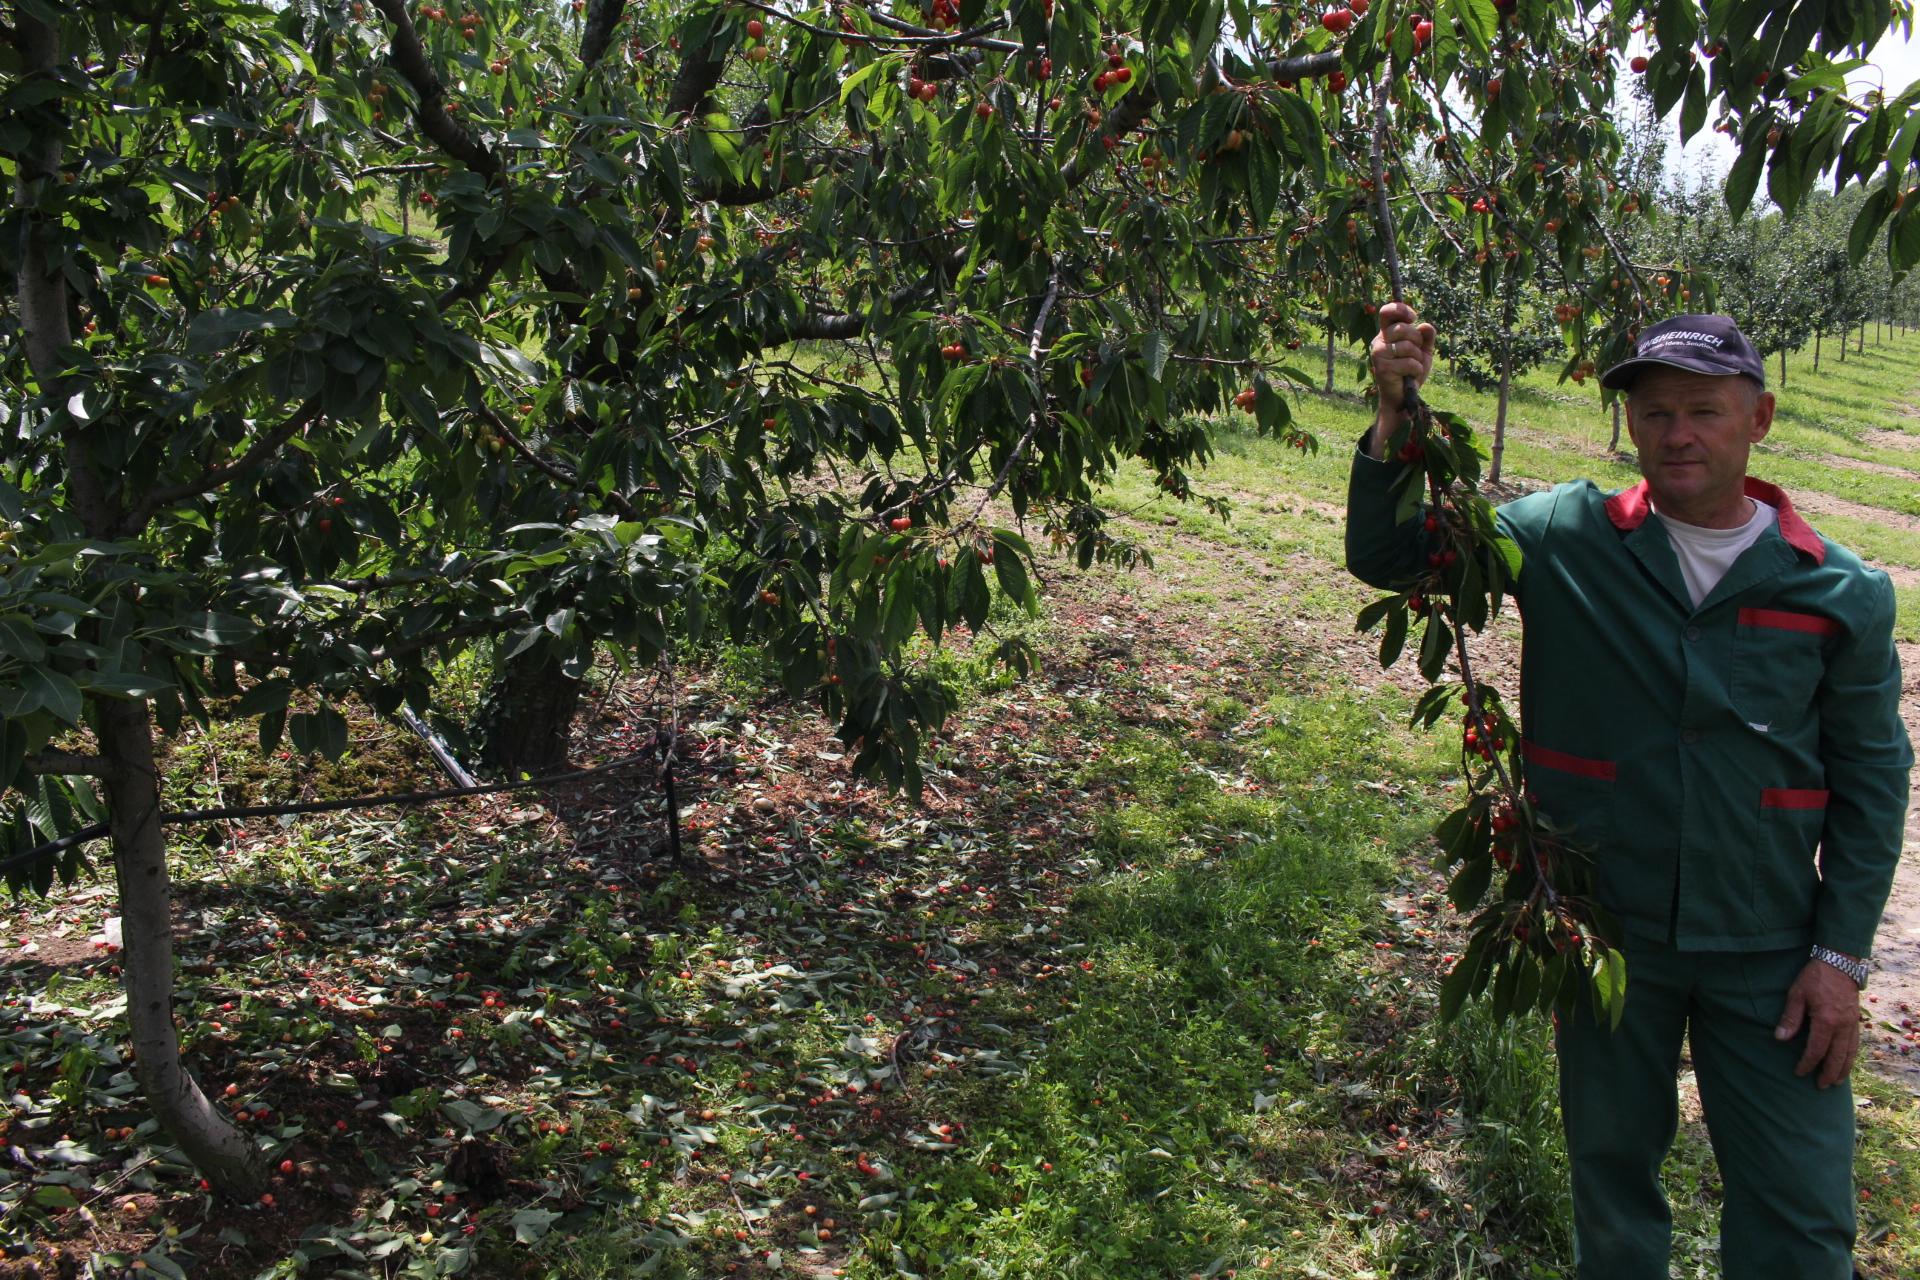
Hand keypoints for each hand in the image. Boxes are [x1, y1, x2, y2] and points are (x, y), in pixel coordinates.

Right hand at [1367, 301, 1435, 455]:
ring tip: (1412, 367)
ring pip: (1408, 346)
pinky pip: (1409, 362)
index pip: (1387, 312)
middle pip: (1404, 328)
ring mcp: (1378, 355)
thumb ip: (1426, 337)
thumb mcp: (1422, 351)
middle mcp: (1379, 342)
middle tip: (1415, 353)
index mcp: (1386, 334)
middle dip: (1417, 340)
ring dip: (1417, 358)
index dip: (1401, 309)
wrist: (1402, 397)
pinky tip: (1410, 376)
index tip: (1413, 317)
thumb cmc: (1410, 372)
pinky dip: (1416, 370)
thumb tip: (1425, 326)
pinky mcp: (1383, 369)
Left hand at [1774, 957, 1862, 1088]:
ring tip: (1835, 1082)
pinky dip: (1851, 1057)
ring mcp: (1852, 1024)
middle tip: (1819, 1086)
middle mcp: (1842, 1026)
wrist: (1840, 963)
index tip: (1799, 1072)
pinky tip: (1845, 1063)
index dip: (1807, 1063)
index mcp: (1826, 1021)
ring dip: (1843, 1069)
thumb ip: (1790, 1018)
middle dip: (1827, 1073)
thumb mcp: (1796, 994)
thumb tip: (1780, 1038)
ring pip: (1850, 1053)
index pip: (1816, 1050)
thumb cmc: (1814, 977)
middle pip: (1836, 1057)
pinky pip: (1855, 1044)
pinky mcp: (1856, 1021)